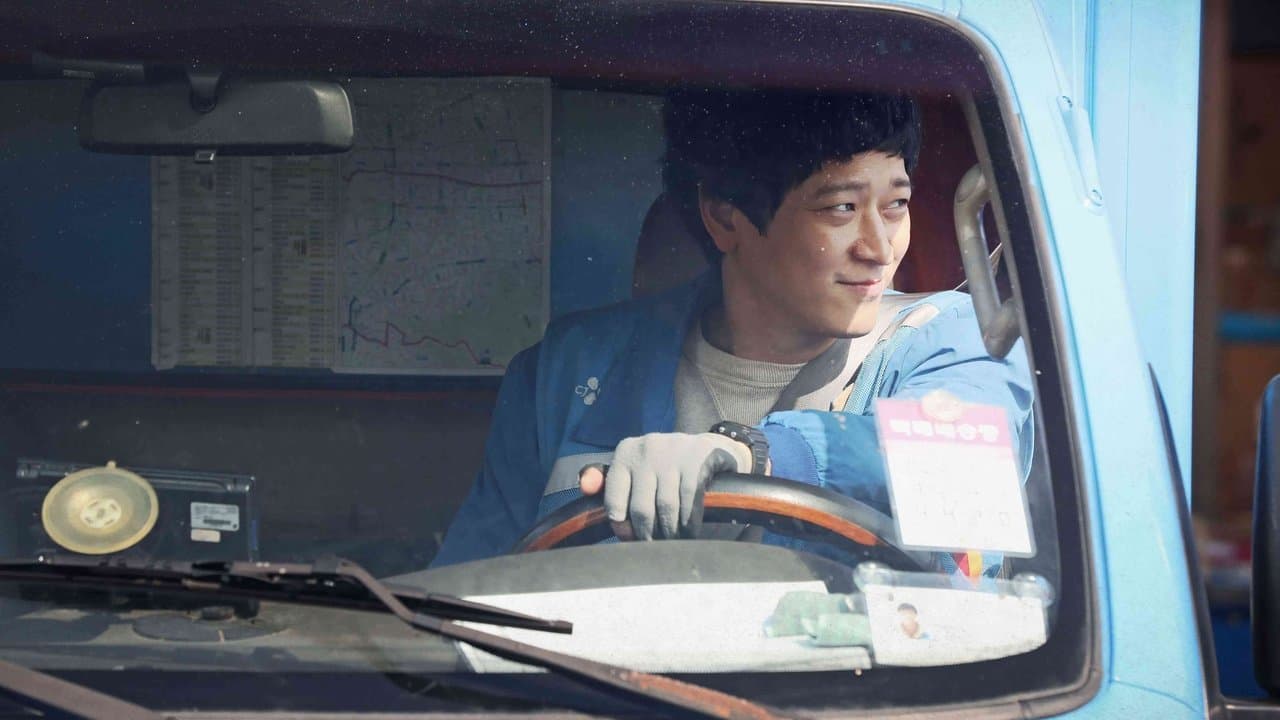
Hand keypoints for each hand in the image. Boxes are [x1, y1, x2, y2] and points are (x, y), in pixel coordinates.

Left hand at [578, 432, 752, 540]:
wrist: (707, 446)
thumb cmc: (663, 466)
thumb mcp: (636, 468)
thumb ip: (609, 482)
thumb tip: (584, 487)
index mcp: (625, 452)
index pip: (613, 495)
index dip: (620, 524)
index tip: (629, 539)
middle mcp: (646, 448)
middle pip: (641, 507)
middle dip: (647, 533)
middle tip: (653, 547)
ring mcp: (673, 452)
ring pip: (666, 507)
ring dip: (669, 532)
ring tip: (672, 543)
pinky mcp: (697, 459)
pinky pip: (689, 501)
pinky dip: (689, 523)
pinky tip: (689, 532)